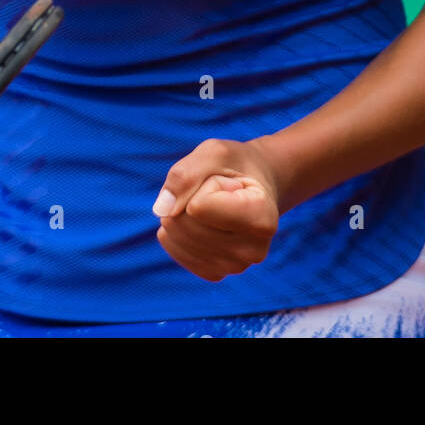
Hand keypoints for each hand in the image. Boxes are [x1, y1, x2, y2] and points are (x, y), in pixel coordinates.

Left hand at [152, 138, 280, 281]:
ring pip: (177, 236)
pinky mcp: (216, 273)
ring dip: (182, 211)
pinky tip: (199, 220)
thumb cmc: (235, 165)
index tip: (227, 181)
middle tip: (217, 191)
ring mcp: (235, 266)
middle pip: (184, 222)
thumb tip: (162, 210)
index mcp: (262, 218)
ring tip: (212, 205)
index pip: (198, 206)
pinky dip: (176, 229)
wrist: (254, 187)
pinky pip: (175, 250)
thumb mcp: (214, 152)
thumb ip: (186, 174)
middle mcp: (253, 250)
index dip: (204, 183)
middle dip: (189, 197)